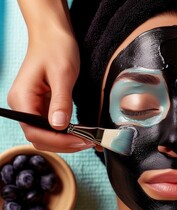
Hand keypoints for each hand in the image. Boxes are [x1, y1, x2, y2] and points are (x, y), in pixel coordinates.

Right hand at [7, 26, 93, 151]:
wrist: (52, 34)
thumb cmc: (56, 48)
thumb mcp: (62, 74)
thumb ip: (61, 102)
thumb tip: (59, 126)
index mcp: (22, 99)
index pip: (35, 132)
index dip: (58, 141)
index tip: (81, 141)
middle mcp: (23, 106)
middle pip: (39, 138)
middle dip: (64, 144)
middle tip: (89, 142)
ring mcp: (31, 106)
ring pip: (46, 135)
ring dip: (66, 141)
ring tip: (88, 140)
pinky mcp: (42, 105)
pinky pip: (51, 125)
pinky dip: (65, 133)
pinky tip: (81, 133)